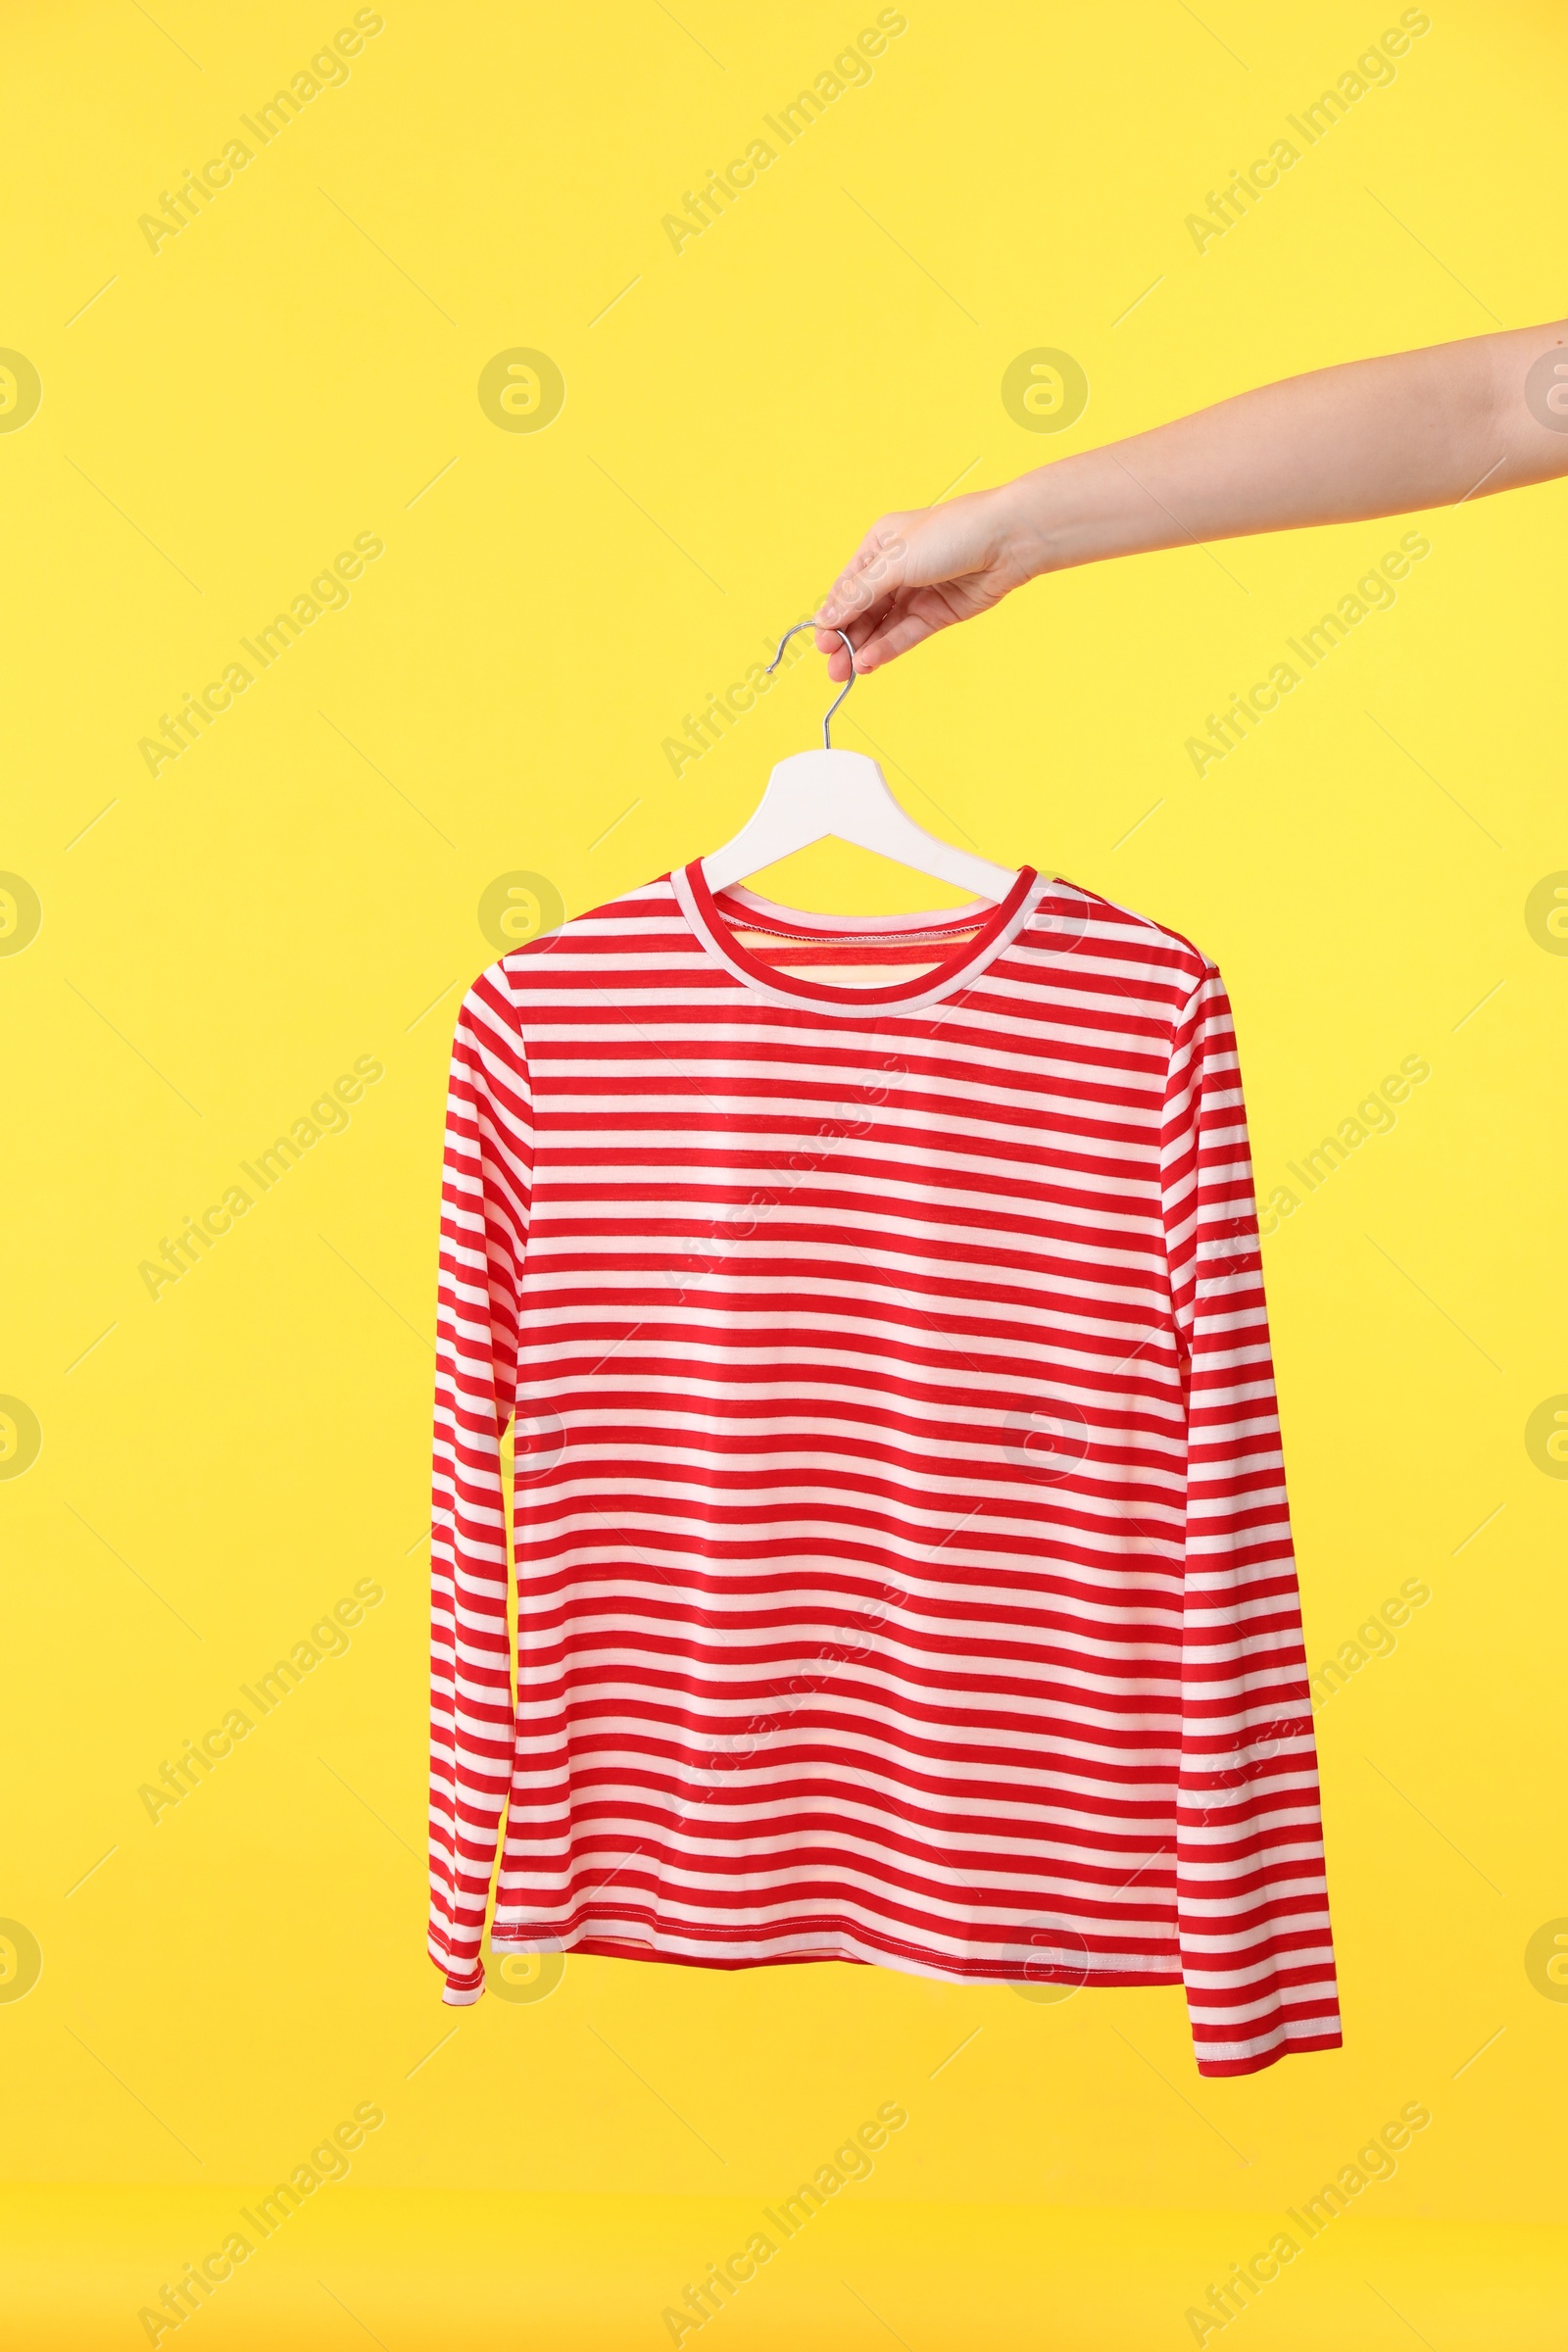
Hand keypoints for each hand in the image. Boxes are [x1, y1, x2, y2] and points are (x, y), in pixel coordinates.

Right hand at [812, 483, 1038, 679]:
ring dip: (864, 648)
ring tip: (847, 672)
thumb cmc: (953, 533)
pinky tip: (870, 661)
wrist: (1008, 539)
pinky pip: (905, 634)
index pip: (847, 587)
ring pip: (882, 626)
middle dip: (846, 638)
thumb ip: (860, 594)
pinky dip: (887, 648)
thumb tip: (826, 618)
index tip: (821, 642)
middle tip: (832, 667)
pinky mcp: (938, 614)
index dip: (833, 615)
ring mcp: (918, 593)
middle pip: (863, 611)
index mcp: (880, 545)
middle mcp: (896, 569)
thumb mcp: (896, 561)